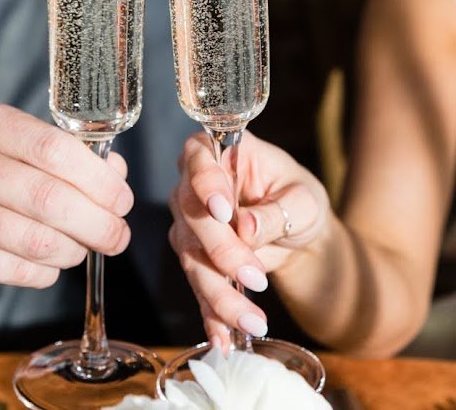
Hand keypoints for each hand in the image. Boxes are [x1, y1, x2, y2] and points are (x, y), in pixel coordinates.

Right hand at [0, 98, 132, 298]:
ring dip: (74, 249)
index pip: (53, 147)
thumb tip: (116, 172)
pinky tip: (49, 264)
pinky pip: (16, 269)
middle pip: (50, 196)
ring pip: (36, 239)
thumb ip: (55, 153)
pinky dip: (45, 271)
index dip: (98, 177)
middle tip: (118, 233)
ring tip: (84, 248)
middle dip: (98, 221)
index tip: (121, 196)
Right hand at [169, 130, 328, 350]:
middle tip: (255, 276)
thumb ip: (276, 210)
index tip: (224, 210)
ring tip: (254, 321)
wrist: (300, 232)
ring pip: (191, 257)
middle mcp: (195, 185)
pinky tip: (224, 339)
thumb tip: (247, 229)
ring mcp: (190, 223)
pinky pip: (197, 288)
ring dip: (220, 293)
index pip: (198, 157)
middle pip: (191, 214)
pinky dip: (212, 315)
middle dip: (221, 250)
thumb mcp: (303, 199)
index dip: (205, 182)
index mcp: (222, 152)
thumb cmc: (299, 199)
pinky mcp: (195, 258)